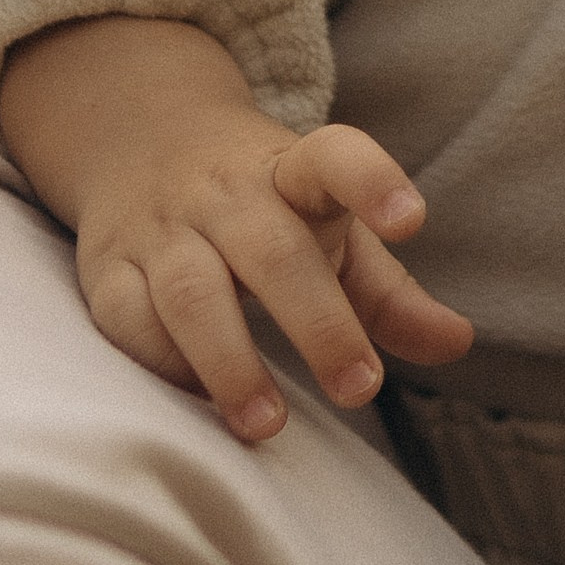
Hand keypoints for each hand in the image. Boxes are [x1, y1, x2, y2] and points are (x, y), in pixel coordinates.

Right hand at [1, 16, 471, 446]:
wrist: (139, 138)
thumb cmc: (265, 207)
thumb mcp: (332, 228)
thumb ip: (391, 294)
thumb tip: (457, 343)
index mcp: (293, 173)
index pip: (335, 158)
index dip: (374, 183)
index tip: (413, 221)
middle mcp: (227, 193)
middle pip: (271, 250)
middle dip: (317, 323)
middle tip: (359, 390)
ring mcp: (162, 227)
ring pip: (189, 289)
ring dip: (228, 362)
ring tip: (268, 426)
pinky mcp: (107, 266)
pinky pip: (126, 316)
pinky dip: (161, 362)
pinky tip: (199, 400)